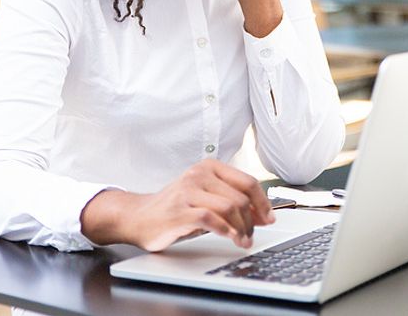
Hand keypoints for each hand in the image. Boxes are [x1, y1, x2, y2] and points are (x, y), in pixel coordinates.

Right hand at [80, 159, 274, 251]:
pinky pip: (211, 219)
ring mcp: (188, 191)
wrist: (138, 216)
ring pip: (229, 207)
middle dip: (252, 221)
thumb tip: (263, 214)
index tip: (269, 218)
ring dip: (242, 229)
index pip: (248, 182)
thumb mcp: (206, 198)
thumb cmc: (175, 208)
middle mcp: (199, 174)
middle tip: (252, 235)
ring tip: (242, 241)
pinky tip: (231, 239)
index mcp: (209, 167)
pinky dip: (226, 231)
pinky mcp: (179, 210)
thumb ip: (231, 201)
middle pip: (241, 197)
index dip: (264, 203)